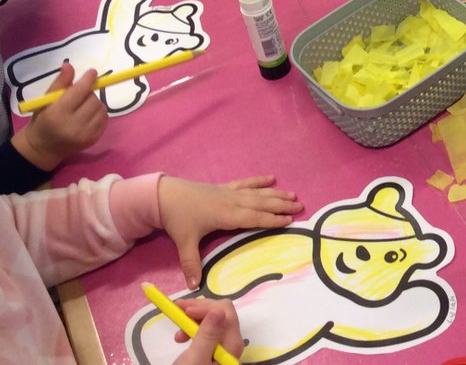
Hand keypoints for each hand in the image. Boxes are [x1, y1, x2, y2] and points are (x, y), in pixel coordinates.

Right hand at [12, 62, 107, 170]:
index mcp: (57, 114)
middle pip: (92, 99)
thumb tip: (69, 65)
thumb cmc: (43, 120)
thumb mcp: (46, 100)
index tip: (92, 73)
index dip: (87, 80)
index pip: (78, 92)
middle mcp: (72, 126)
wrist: (43, 147)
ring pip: (101, 107)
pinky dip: (99, 113)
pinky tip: (87, 115)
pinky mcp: (93, 139)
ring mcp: (85, 135)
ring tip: (82, 106)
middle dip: (88, 93)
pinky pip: (105, 118)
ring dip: (94, 103)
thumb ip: (60, 83)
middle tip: (79, 95)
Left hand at [158, 174, 301, 288]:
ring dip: (275, 194)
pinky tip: (272, 179)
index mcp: (226, 215)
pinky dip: (259, 181)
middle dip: (281, 206)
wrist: (165, 195)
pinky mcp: (224, 187)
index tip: (289, 221)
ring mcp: (229, 192)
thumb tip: (194, 286)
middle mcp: (232, 202)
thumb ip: (191, 264)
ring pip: (257, 193)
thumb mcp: (184, 242)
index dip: (272, 220)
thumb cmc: (178, 218)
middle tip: (300, 207)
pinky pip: (246, 183)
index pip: (254, 218)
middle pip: (261, 204)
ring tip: (293, 195)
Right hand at [171, 298, 242, 364]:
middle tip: (176, 312)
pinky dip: (192, 330)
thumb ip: (207, 334)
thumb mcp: (195, 359)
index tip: (182, 310)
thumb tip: (219, 309)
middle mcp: (231, 344)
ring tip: (177, 334)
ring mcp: (223, 348)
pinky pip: (206, 332)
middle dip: (198, 311)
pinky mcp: (213, 351)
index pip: (226, 312)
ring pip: (212, 321)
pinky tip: (181, 338)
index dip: (205, 306)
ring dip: (193, 321)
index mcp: (232, 344)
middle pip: (220, 314)